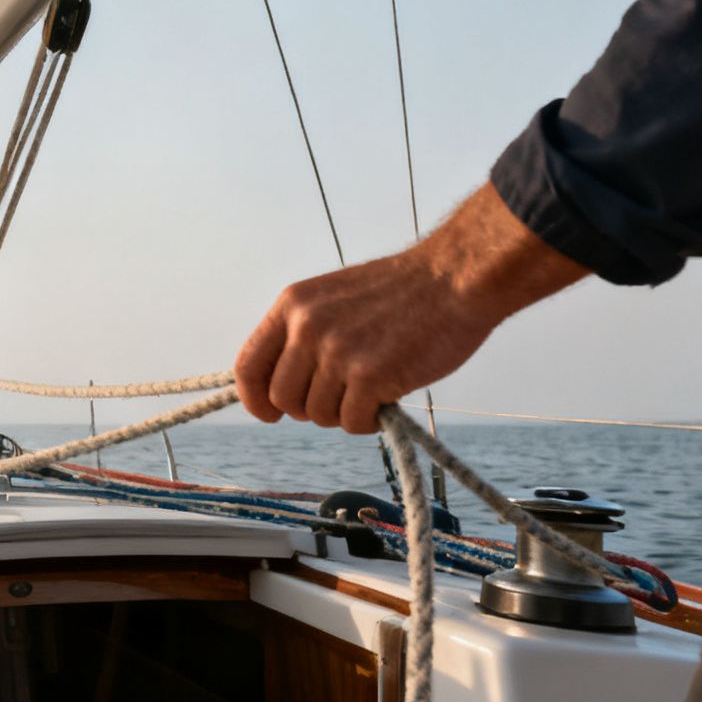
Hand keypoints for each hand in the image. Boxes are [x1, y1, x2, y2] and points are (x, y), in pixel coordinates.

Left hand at [234, 183, 587, 433]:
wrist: (454, 279)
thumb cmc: (400, 292)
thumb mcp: (332, 298)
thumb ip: (303, 333)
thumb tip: (281, 382)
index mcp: (292, 305)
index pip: (248, 364)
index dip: (254, 398)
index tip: (268, 414)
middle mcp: (307, 328)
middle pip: (283, 398)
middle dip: (308, 408)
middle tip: (341, 398)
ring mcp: (338, 352)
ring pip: (318, 414)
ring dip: (343, 413)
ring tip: (370, 391)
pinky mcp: (371, 376)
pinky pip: (352, 422)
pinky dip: (368, 421)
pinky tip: (386, 401)